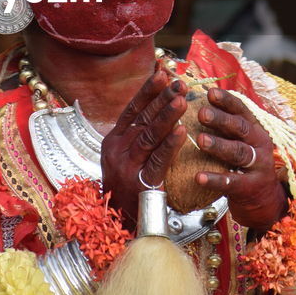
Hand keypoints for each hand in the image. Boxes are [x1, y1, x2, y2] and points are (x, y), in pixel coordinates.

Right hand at [101, 69, 187, 226]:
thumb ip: (137, 136)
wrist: (116, 221)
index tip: (162, 74)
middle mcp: (117, 149)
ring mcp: (126, 165)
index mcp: (113, 140)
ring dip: (166, 115)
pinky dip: (170, 144)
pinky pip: (158, 159)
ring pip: (149, 134)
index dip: (148, 91)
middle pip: (142, 118)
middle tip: (179, 83)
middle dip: (162, 98)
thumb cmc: (126, 187)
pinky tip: (182, 131)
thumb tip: (156, 109)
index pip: (132, 109)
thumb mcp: (124, 157)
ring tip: (181, 100)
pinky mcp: (139, 181)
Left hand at [193, 89, 287, 231]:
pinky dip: (214, 179)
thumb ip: (225, 125)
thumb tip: (199, 102)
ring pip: (238, 153)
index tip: (210, 92)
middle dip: (221, 120)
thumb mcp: (241, 141)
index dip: (227, 101)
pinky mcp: (249, 187)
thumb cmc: (244, 162)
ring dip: (219, 145)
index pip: (242, 111)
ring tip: (200, 140)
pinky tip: (198, 177)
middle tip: (202, 113)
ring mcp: (257, 166)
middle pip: (241, 129)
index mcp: (255, 129)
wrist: (264, 199)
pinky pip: (231, 182)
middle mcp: (259, 144)